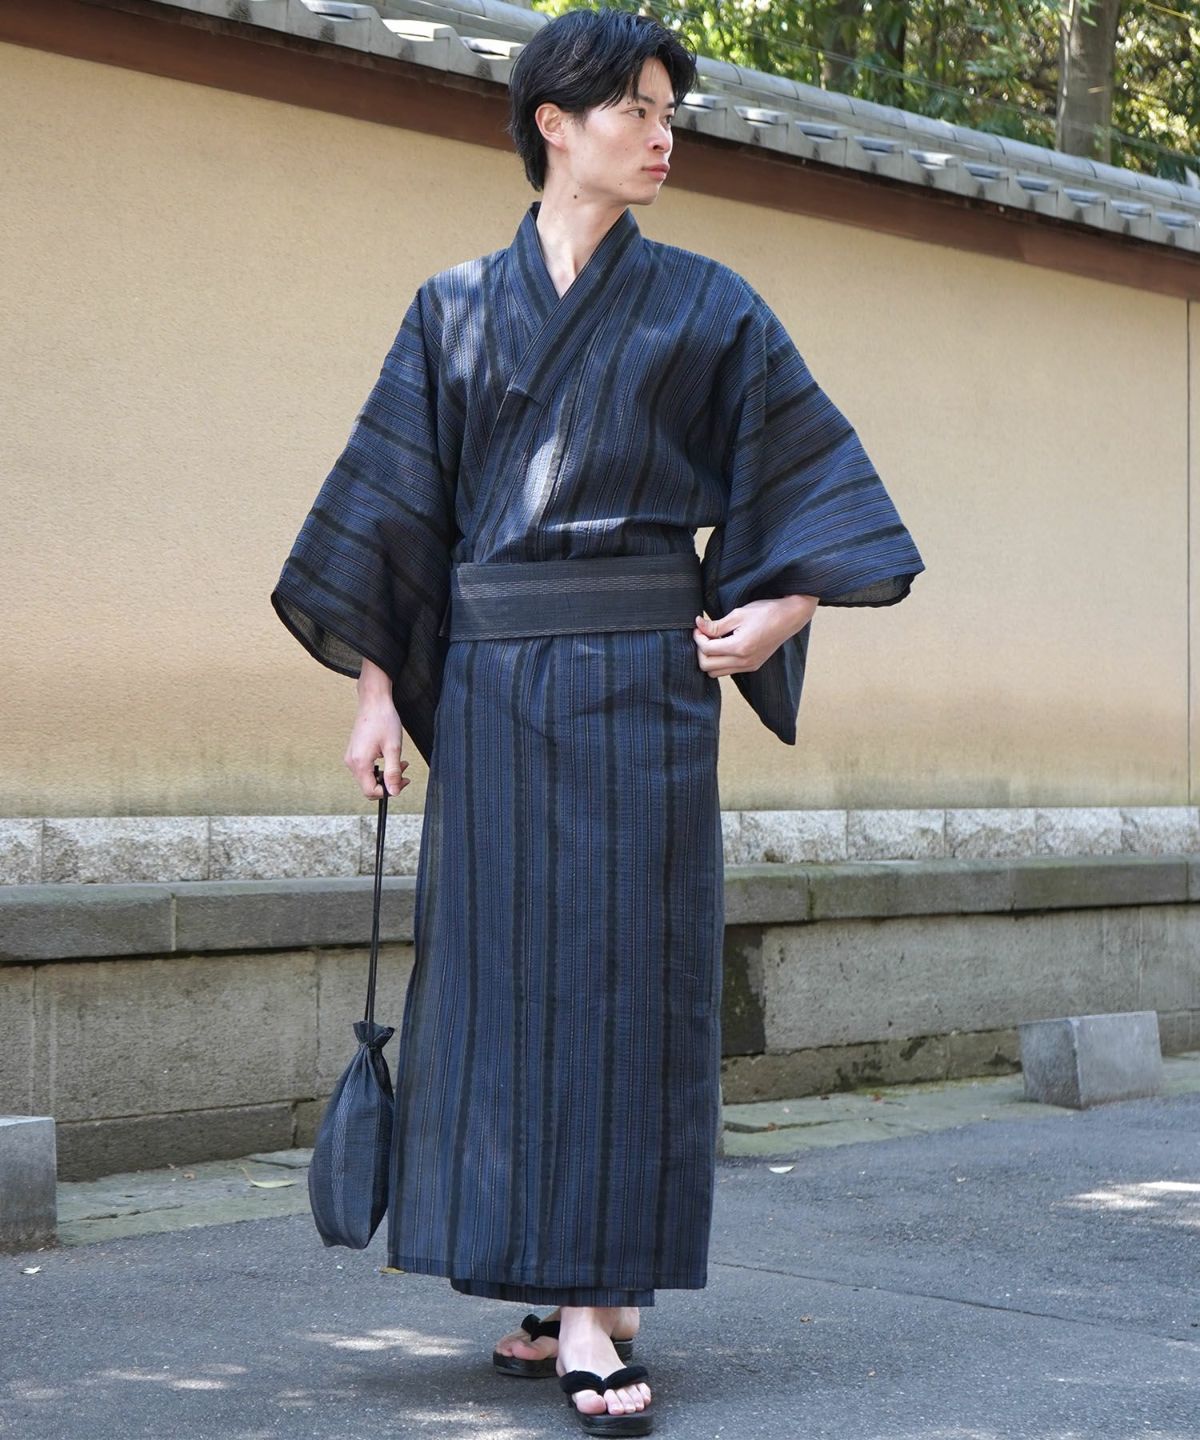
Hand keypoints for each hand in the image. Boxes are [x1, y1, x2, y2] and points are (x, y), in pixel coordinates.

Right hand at [344, 697, 410, 797]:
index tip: (402, 782)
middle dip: (388, 782)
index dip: (388, 791)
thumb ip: (393, 772)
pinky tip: (389, 757)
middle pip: (368, 785)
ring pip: (368, 777)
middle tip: (403, 771)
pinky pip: (365, 768)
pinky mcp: (354, 752)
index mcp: (359, 762)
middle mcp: (351, 762)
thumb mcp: (393, 748)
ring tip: (399, 763)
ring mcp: (351, 757)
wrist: (374, 701)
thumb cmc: (383, 719)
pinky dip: (379, 767)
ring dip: (385, 774)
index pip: (370, 791)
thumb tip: (394, 792)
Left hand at [692, 595, 817, 677]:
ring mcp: (749, 666)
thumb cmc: (766, 612)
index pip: (706, 650)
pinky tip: (724, 646)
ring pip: (716, 673)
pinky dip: (720, 662)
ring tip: (714, 641)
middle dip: (700, 651)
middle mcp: (744, 662)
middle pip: (707, 667)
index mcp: (739, 647)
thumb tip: (698, 625)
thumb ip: (715, 624)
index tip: (699, 627)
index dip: (698, 638)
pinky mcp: (752, 666)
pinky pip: (728, 671)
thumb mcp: (738, 614)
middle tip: (704, 634)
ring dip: (710, 659)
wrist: (789, 618)